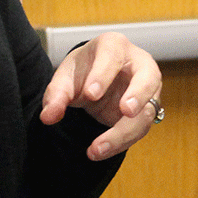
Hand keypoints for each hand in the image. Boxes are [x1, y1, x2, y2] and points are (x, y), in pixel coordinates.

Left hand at [41, 32, 162, 161]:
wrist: (95, 82)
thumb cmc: (83, 72)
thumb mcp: (65, 77)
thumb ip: (56, 95)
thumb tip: (49, 116)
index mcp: (114, 46)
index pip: (112, 56)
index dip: (103, 74)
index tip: (90, 94)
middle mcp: (139, 64)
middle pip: (147, 78)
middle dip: (138, 95)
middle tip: (126, 111)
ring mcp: (148, 89)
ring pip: (146, 110)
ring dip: (124, 132)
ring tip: (97, 149)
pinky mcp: (147, 110)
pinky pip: (139, 129)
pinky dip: (120, 142)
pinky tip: (100, 151)